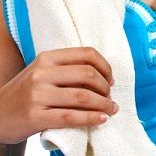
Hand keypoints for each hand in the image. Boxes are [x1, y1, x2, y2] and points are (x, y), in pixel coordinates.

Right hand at [0, 47, 116, 143]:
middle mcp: (43, 73)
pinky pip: (70, 117)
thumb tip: (102, 76)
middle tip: (110, 96)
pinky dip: (90, 118)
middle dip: (105, 86)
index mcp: (48, 58)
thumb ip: (67, 69)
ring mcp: (38, 94)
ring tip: (111, 109)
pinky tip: (101, 119)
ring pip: (82, 96)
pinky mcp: (35, 116)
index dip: (105, 66)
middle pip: (87, 73)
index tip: (111, 78)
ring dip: (103, 104)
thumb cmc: (26, 92)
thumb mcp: (43, 72)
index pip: (86, 54)